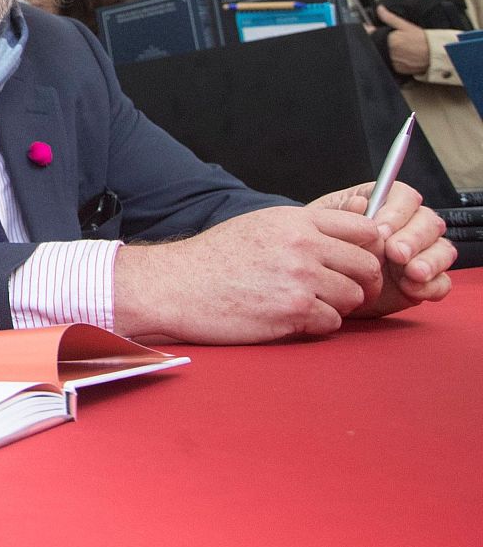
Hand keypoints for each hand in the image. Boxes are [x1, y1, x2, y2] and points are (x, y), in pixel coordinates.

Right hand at [113, 206, 381, 343]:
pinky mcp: (292, 311)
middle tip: (344, 291)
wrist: (176, 286)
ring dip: (338, 306)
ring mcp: (300, 279)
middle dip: (362, 282)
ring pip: (354, 297)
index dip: (370, 249)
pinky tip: (292, 318)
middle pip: (368, 266)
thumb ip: (304, 227)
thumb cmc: (214, 258)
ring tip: (309, 304)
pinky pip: (332, 323)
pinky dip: (317, 324)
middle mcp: (303, 246)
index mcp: (296, 221)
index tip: (357, 262)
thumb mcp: (260, 225)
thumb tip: (348, 231)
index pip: (366, 229)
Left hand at [308, 181, 454, 316]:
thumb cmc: (322, 246)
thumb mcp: (323, 226)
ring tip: (411, 273)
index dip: (398, 212)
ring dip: (430, 261)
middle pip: (429, 222)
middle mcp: (408, 226)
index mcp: (384, 206)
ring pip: (442, 249)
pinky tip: (412, 288)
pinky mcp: (425, 280)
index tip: (380, 231)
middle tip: (396, 254)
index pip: (405, 197)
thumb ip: (343, 213)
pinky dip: (432, 286)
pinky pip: (442, 281)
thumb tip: (359, 203)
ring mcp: (419, 253)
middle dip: (414, 238)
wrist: (321, 281)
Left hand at [376, 6, 430, 75]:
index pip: (370, 35)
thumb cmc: (422, 39)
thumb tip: (380, 9)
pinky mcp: (395, 69)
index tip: (369, 28)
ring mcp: (391, 61)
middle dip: (374, 39)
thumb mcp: (406, 25)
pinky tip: (394, 53)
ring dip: (379, 49)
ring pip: (377, 54)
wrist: (434, 54)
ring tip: (392, 45)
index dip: (368, 31)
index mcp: (390, 40)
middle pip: (372, 45)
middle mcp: (389, 52)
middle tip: (382, 36)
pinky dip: (386, 57)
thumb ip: (390, 18)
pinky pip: (385, 62)